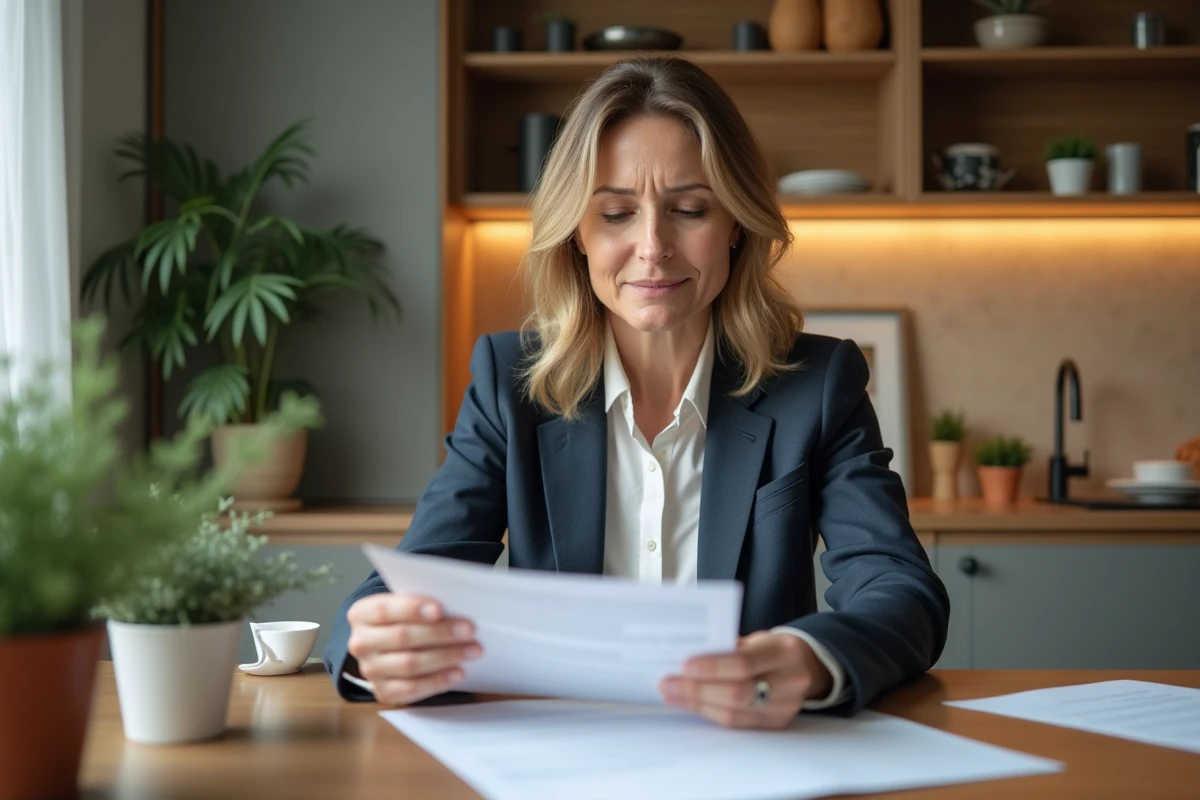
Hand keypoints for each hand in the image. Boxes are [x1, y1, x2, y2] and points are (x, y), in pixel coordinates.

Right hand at [346, 593, 482, 705]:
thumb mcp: (403, 604)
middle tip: (469, 630)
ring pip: (410, 664)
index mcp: (361, 614)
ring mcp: (370, 670)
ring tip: (472, 650)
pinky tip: (457, 672)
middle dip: (440, 633)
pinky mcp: (383, 691)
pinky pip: (412, 689)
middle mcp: (360, 643)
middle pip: (402, 637)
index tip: (440, 610)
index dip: (413, 609)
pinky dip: (438, 681)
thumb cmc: (402, 620)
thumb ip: (420, 605)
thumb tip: (454, 608)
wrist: (386, 646)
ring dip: (446, 657)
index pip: (385, 610)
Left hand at [658, 631, 831, 729]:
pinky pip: (737, 724)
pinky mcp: (777, 725)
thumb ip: (727, 646)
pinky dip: (710, 713)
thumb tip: (687, 656)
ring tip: (673, 694)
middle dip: (697, 690)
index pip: (744, 663)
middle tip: (668, 684)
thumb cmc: (772, 648)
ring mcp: (785, 708)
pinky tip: (691, 704)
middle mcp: (789, 682)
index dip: (712, 667)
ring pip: (734, 714)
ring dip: (698, 704)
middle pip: (737, 694)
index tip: (683, 666)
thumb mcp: (757, 638)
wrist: (807, 666)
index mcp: (783, 652)